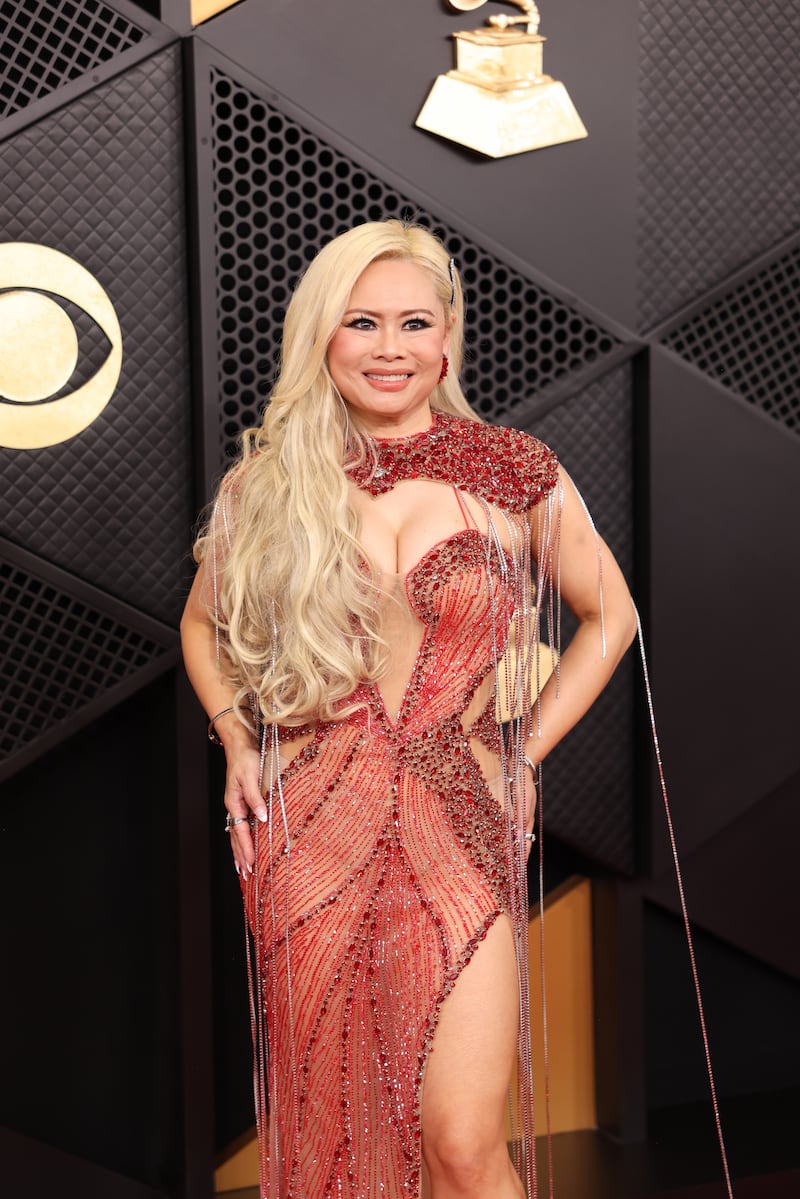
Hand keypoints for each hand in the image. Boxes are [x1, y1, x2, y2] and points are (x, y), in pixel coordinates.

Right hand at [223, 740, 265, 876]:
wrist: (240, 746)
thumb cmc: (246, 759)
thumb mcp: (251, 777)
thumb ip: (256, 798)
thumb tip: (261, 818)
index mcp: (234, 802)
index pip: (240, 831)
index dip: (246, 848)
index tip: (252, 863)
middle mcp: (233, 807)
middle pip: (235, 837)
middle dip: (241, 856)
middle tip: (247, 874)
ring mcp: (235, 806)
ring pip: (235, 834)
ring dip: (239, 852)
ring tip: (242, 869)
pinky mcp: (240, 803)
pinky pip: (239, 827)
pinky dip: (240, 841)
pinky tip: (243, 848)